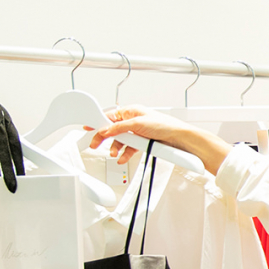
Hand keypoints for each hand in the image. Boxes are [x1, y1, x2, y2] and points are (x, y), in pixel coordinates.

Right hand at [87, 105, 230, 172]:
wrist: (181, 140)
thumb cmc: (165, 126)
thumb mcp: (137, 124)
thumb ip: (119, 128)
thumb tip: (104, 130)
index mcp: (131, 111)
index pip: (109, 116)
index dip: (97, 121)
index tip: (87, 126)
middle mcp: (134, 120)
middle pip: (113, 129)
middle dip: (105, 138)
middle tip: (95, 144)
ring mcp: (138, 132)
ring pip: (121, 140)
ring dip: (116, 147)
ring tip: (114, 154)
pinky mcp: (143, 142)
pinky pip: (130, 148)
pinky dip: (125, 153)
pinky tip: (122, 158)